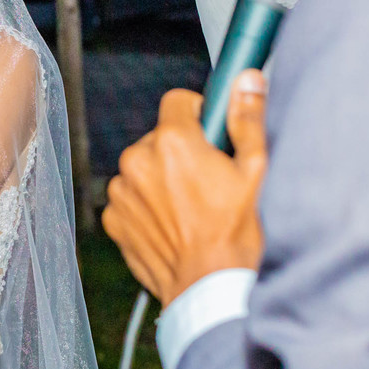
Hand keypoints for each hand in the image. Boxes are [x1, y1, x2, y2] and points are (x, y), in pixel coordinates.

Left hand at [102, 70, 268, 306]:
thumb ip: (247, 119)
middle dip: (181, 150)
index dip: (196, 113)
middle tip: (208, 179)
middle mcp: (138, 160)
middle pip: (160, 137)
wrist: (208, 289)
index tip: (210, 132)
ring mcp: (121, 190)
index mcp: (172, 141)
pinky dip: (146, 204)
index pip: (176, 101)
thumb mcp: (255, 171)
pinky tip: (172, 223)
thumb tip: (247, 80)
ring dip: (161, 178)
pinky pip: (130, 197)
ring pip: (143, 167)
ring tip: (191, 206)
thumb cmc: (237, 233)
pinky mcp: (113, 217)